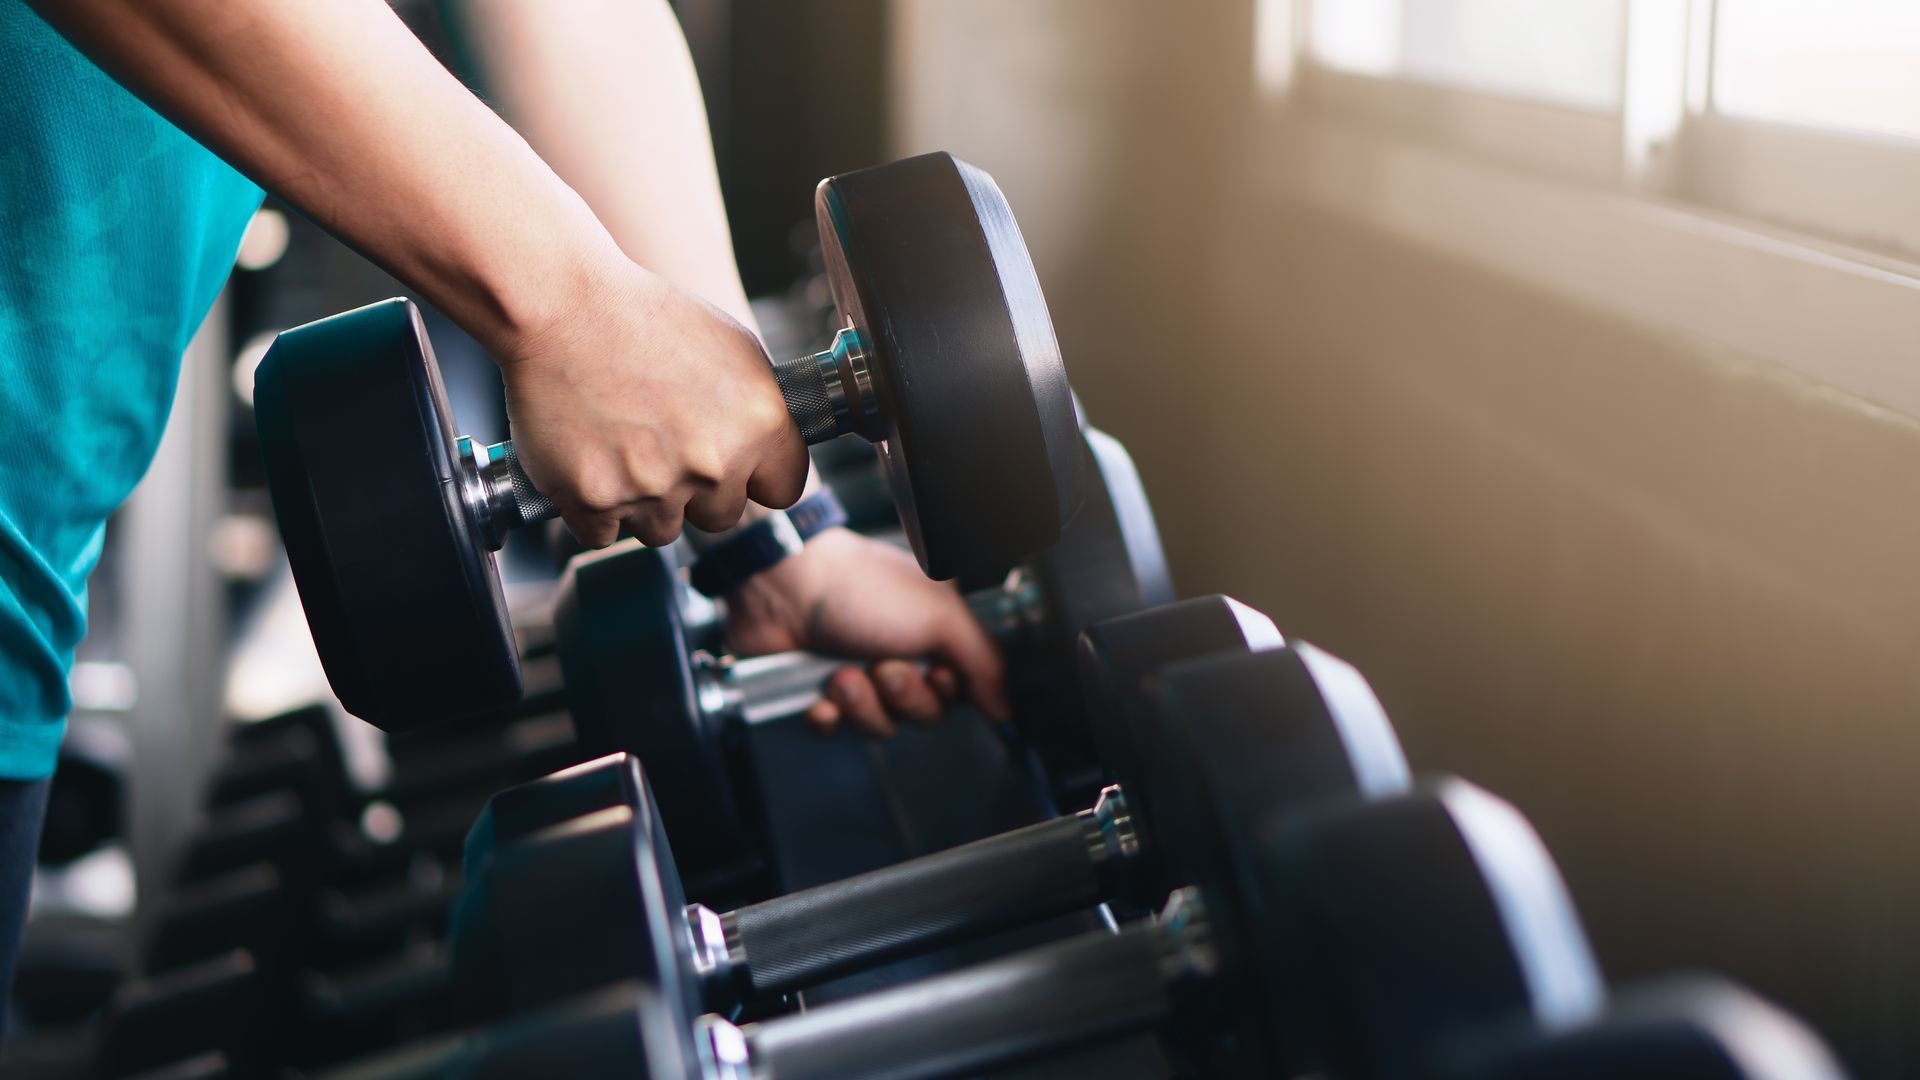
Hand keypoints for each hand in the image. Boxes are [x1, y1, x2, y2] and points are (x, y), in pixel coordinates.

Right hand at [498, 261, 808, 546]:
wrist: (561, 307)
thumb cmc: (644, 318)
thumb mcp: (733, 348)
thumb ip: (759, 409)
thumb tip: (769, 451)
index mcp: (760, 424)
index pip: (782, 490)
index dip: (755, 478)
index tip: (737, 468)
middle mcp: (714, 464)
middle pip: (720, 517)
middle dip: (696, 493)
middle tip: (664, 449)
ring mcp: (654, 488)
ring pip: (661, 529)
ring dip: (644, 503)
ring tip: (622, 449)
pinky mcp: (595, 501)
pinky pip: (604, 533)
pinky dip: (594, 509)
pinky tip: (588, 463)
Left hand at [725, 528, 1010, 736]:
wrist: (783, 585)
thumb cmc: (861, 587)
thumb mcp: (941, 616)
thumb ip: (985, 662)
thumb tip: (1005, 706)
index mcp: (934, 635)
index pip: (961, 690)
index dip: (946, 692)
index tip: (935, 673)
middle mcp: (901, 654)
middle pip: (922, 714)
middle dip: (902, 696)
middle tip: (882, 667)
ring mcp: (860, 673)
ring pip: (879, 726)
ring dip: (862, 705)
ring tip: (842, 675)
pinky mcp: (820, 691)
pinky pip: (836, 729)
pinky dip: (828, 717)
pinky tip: (822, 697)